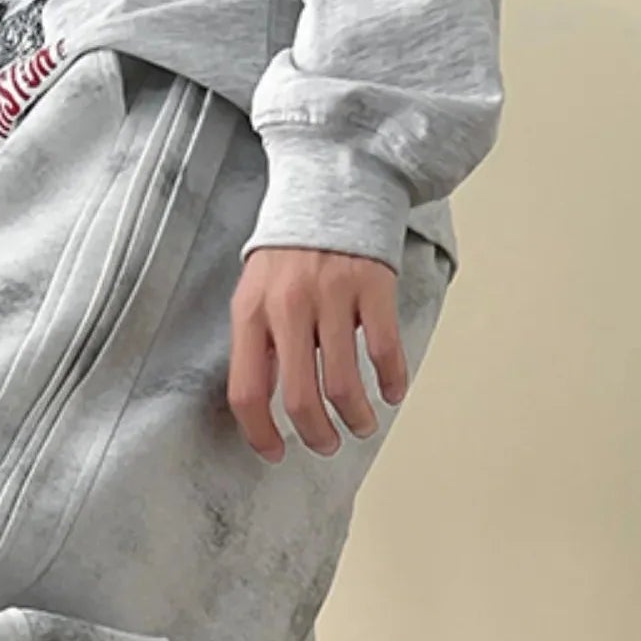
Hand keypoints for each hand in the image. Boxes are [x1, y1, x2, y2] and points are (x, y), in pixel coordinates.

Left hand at [228, 247, 409, 462]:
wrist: (330, 187)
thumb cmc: (289, 251)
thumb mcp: (255, 293)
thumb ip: (257, 343)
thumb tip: (265, 402)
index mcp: (251, 313)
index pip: (247, 391)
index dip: (259, 432)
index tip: (275, 452)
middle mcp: (289, 306)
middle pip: (300, 397)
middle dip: (316, 435)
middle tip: (326, 445)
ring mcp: (332, 295)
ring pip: (344, 383)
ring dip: (355, 417)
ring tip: (361, 425)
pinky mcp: (372, 286)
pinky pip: (384, 350)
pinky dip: (392, 381)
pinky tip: (392, 393)